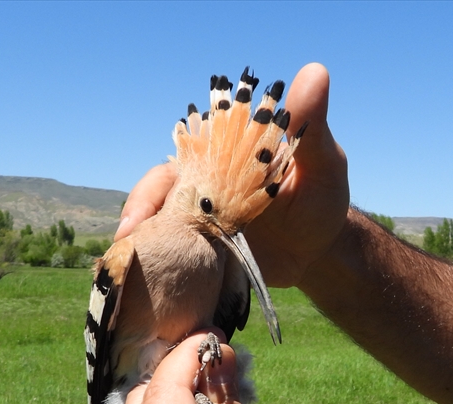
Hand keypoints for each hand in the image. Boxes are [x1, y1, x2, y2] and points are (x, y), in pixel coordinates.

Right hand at [116, 63, 350, 288]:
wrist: (319, 253)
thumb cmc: (321, 198)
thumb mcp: (323, 162)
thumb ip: (313, 125)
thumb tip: (314, 72)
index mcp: (224, 155)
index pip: (186, 150)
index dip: (162, 172)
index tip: (152, 194)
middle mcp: (202, 184)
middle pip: (158, 190)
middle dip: (139, 210)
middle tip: (129, 237)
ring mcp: (198, 220)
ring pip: (156, 224)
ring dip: (140, 242)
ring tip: (130, 266)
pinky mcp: (197, 252)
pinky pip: (168, 256)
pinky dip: (154, 266)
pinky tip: (146, 283)